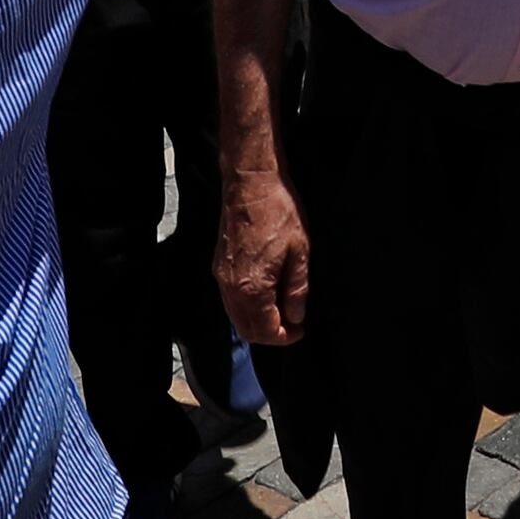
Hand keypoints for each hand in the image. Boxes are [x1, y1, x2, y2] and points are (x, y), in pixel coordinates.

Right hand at [218, 166, 313, 348]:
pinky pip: (230, 299)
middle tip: (292, 322)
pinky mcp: (218, 265)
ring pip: (236, 316)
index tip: (300, 330)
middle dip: (270, 333)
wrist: (250, 182)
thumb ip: (297, 289)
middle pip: (247, 330)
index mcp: (252, 288)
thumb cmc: (278, 211)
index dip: (285, 337)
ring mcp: (221, 277)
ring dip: (257, 321)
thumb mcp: (300, 251)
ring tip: (281, 308)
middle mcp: (230, 288)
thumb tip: (297, 315)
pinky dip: (246, 306)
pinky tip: (264, 294)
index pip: (265, 331)